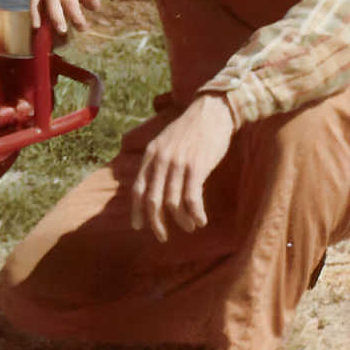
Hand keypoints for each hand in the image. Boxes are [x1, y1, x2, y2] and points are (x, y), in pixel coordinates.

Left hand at [131, 94, 234, 241]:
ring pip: (172, 203)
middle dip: (155, 223)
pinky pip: (192, 199)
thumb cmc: (190, 129)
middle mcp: (161, 160)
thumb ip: (158, 161)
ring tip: (190, 227)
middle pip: (152, 200)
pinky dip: (195, 215)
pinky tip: (201, 221)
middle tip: (162, 236)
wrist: (211, 112)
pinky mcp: (197, 167)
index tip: (138, 226)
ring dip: (181, 221)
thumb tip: (153, 185)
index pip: (138, 188)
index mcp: (151, 154)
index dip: (137, 210)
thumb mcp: (166, 142)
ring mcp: (178, 164)